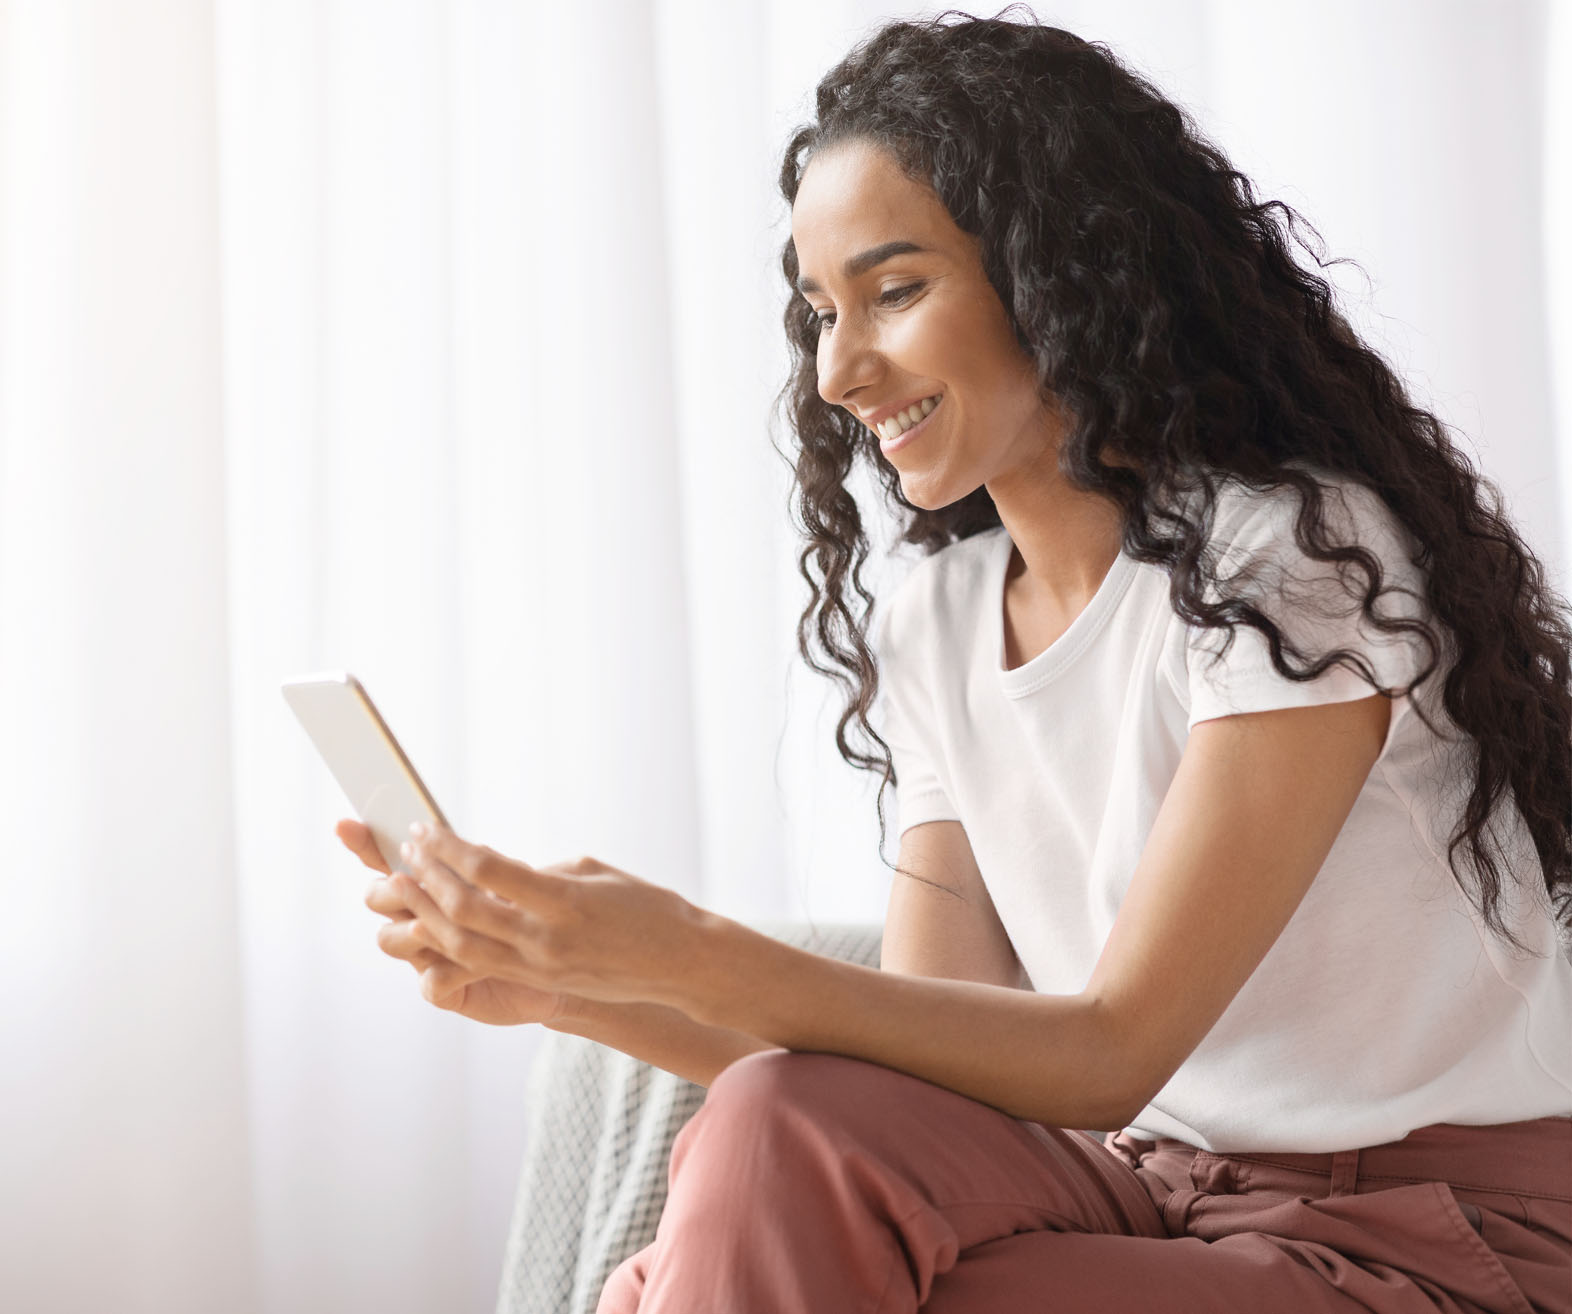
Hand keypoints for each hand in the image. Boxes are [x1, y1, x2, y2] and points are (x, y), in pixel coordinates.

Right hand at [337, 818, 569, 1026]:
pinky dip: (446, 970)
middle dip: (390, 887)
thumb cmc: (540, 912)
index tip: (346, 824)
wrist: (570, 964)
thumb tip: (469, 849)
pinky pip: (431, 983)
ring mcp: (429, 955)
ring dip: (414, 924)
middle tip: (407, 879)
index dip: (363, 843)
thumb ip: (487, 865)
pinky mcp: (448, 990)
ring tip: (435, 919)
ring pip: (392, 939)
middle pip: (378, 896)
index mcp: (432, 883)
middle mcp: (421, 917)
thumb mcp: (518, 879)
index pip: (387, 859)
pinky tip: (475, 964)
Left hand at [397, 823, 713, 1011]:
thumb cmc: (646, 907)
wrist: (680, 963)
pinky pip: (481, 962)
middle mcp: (546, 938)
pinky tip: (434, 920)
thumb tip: (493, 867)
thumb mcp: (593, 873)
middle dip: (427, 877)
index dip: (449, 848)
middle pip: (465, 909)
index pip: (489, 871)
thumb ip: (540, 872)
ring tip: (404, 885)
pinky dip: (449, 940)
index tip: (427, 828)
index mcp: (564, 900)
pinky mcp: (540, 980)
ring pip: (462, 944)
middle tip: (408, 850)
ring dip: (427, 911)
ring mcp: (540, 965)